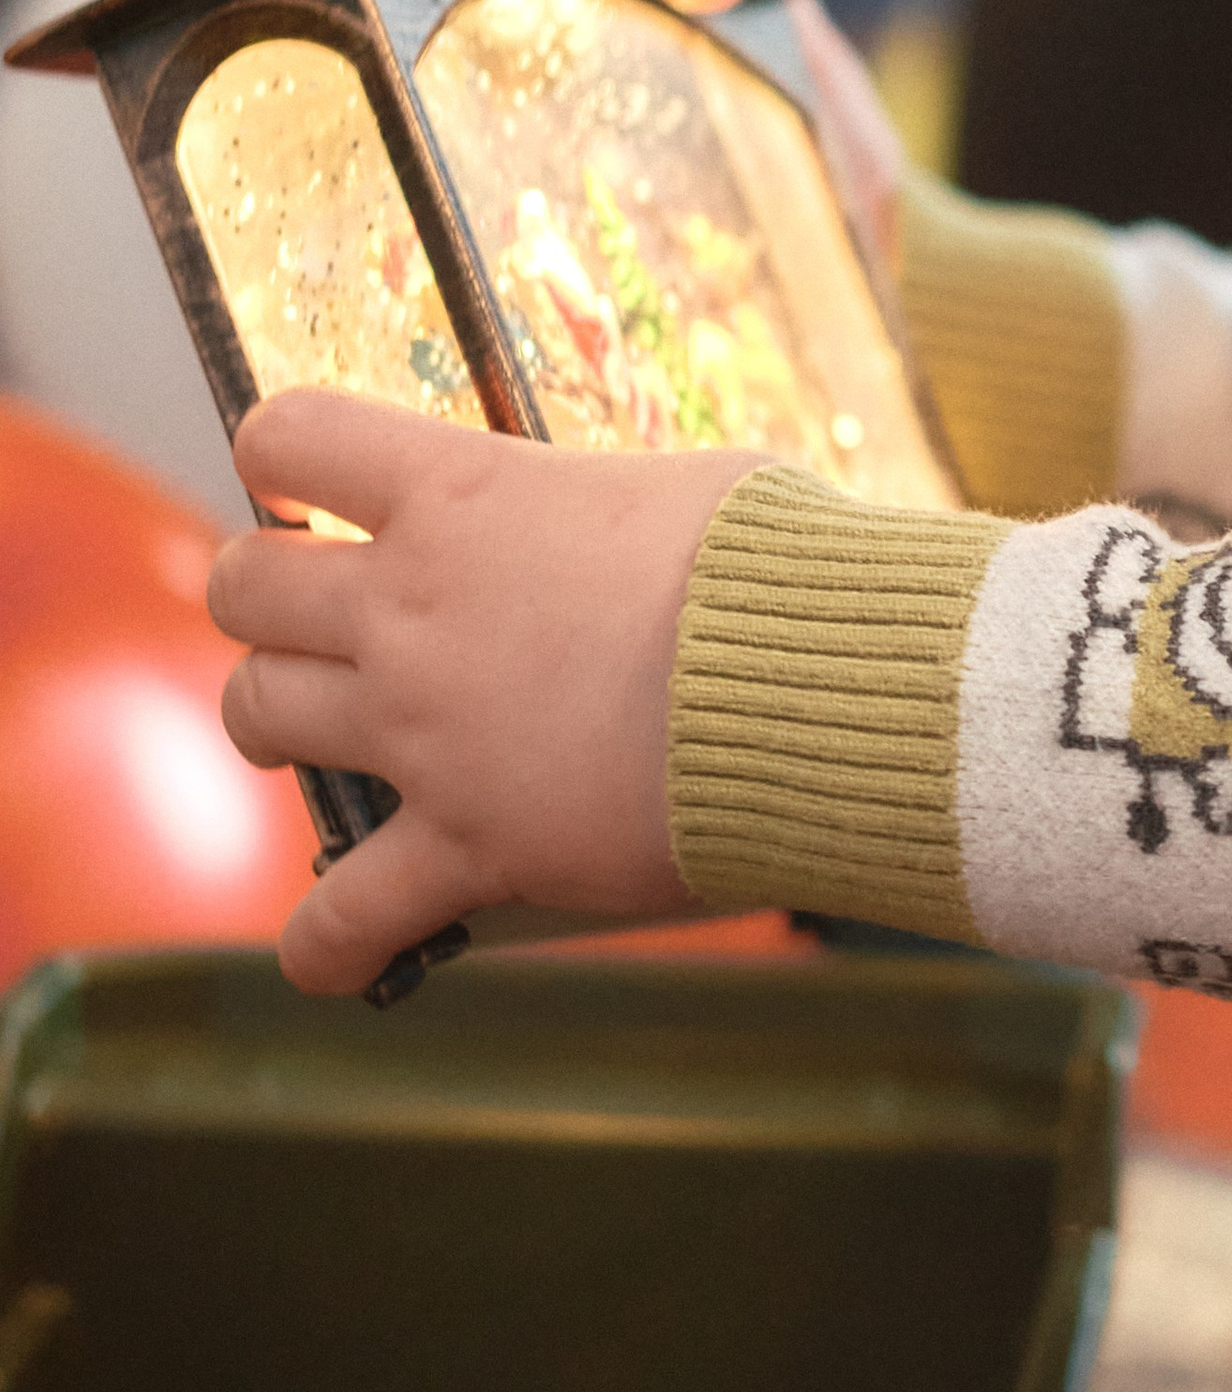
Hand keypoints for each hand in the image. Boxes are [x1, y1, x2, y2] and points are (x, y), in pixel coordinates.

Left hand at [210, 390, 755, 996]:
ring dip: (278, 727)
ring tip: (322, 741)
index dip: (286, 455)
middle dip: (268, 600)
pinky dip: (330, 943)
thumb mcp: (690, 487)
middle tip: (323, 620)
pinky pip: (344, 916)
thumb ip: (608, 508)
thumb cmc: (782, 570)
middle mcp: (412, 606)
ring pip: (257, 717)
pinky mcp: (466, 844)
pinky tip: (338, 955)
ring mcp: (423, 729)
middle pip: (245, 588)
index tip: (309, 484)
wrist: (824, 690)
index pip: (295, 436)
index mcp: (463, 494)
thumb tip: (614, 524)